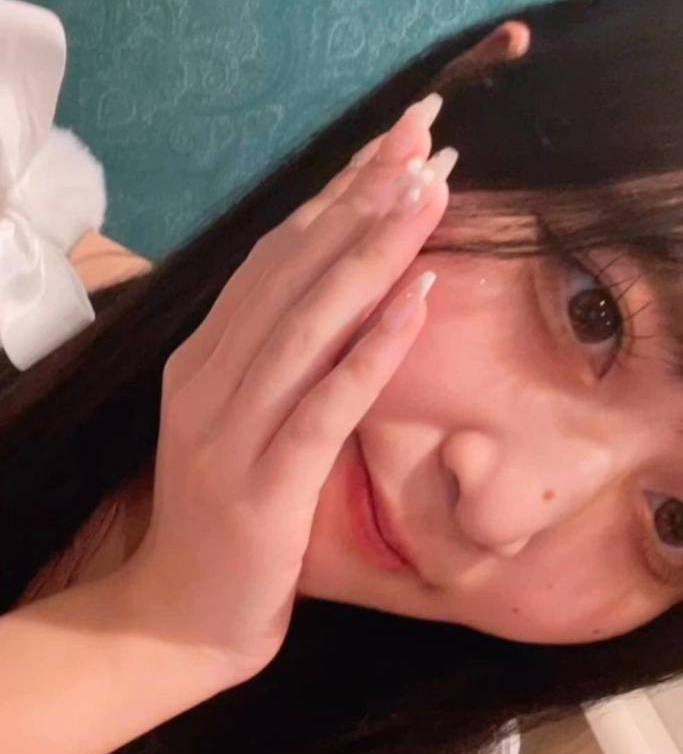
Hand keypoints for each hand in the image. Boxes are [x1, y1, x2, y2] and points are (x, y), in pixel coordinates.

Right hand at [111, 95, 458, 682]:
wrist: (181, 619)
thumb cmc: (226, 518)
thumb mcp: (238, 419)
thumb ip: (274, 354)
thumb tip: (340, 282)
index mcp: (203, 356)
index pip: (277, 253)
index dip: (340, 191)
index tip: (399, 138)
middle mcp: (208, 377)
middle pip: (292, 267)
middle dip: (364, 196)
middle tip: (428, 135)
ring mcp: (230, 429)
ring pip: (308, 322)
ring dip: (374, 251)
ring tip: (431, 192)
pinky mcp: (262, 483)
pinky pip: (324, 404)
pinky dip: (372, 349)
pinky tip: (417, 301)